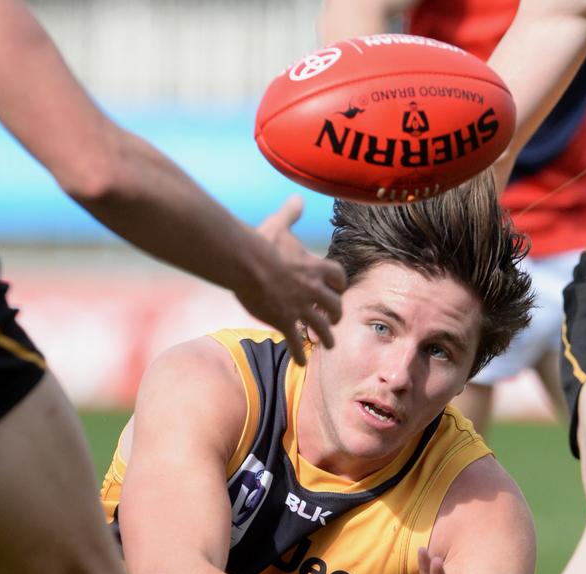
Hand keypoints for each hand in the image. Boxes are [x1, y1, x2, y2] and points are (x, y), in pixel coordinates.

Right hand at [239, 196, 345, 363]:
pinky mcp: (285, 321)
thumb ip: (291, 213)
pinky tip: (301, 363)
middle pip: (336, 305)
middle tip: (333, 320)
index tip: (337, 289)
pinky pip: (297, 341)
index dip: (339, 285)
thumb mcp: (279, 224)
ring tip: (328, 345)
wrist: (246, 262)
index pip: (338, 277)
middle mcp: (313, 289)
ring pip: (322, 327)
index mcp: (315, 266)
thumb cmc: (262, 242)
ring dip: (327, 337)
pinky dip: (300, 353)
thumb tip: (297, 198)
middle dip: (336, 314)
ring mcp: (300, 307)